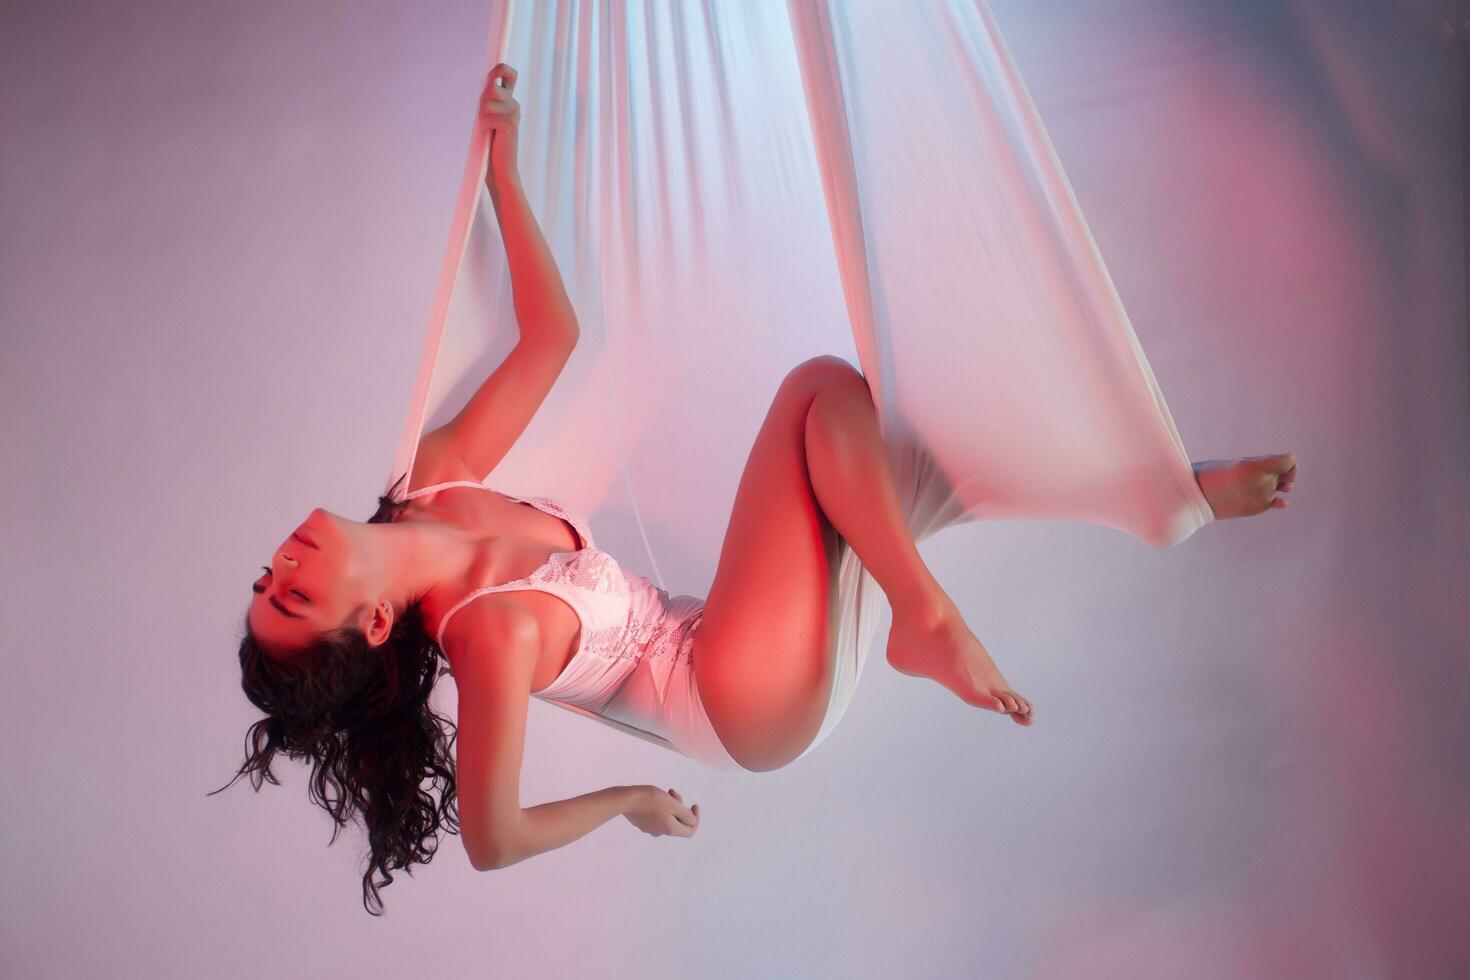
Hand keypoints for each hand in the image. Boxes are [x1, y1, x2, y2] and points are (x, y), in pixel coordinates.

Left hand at [480, 63, 520, 184]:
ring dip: (481, 117)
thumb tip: (486, 83)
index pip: (509, 73)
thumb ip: (487, 101)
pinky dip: (484, 127)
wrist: (499, 169)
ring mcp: (515, 112)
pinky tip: (492, 136)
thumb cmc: (489, 146)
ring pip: (487, 102)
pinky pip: (488, 116)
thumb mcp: (486, 118)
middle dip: (481, 104)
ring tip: (489, 130)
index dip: (500, 69)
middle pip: (490, 88)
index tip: (491, 78)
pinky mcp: (511, 123)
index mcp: (508, 101)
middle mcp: (514, 104)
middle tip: (485, 122)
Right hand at [622, 785, 699, 838]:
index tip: (694, 804)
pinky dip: (660, 806)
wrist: (626, 800)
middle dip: (680, 806)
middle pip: (678, 821)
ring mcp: (650, 828)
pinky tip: (653, 797)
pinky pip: (657, 816)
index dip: (696, 818)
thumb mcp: (673, 805)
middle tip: (672, 792)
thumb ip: (686, 815)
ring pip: (667, 817)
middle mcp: (661, 832)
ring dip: (670, 804)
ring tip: (663, 792)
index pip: (690, 830)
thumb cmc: (651, 800)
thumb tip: (693, 822)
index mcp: (670, 829)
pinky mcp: (642, 822)